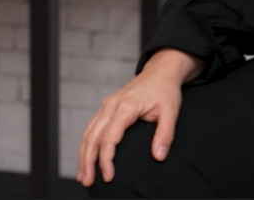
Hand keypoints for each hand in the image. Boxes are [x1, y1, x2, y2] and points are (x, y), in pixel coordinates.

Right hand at [76, 48, 202, 186]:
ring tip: (83, 175)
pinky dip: (86, 144)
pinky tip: (86, 158)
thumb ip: (164, 135)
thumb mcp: (171, 112)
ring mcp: (106, 106)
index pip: (109, 138)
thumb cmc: (165, 91)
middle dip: (88, 161)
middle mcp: (110, 106)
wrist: (160, 72)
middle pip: (93, 137)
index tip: (109, 177)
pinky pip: (91, 128)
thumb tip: (158, 157)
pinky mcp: (106, 108)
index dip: (106, 159)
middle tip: (87, 181)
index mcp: (125, 107)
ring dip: (83, 155)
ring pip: (88, 133)